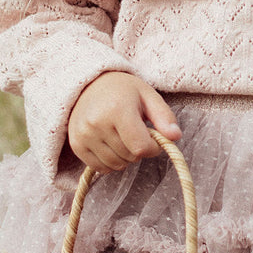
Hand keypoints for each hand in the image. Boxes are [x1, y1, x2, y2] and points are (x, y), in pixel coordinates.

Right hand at [67, 71, 181, 172]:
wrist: (88, 83)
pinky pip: (100, 168)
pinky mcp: (76, 144)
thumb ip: (164, 117)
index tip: (153, 138)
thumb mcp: (148, 96)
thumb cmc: (123, 91)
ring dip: (125, 157)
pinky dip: (110, 162)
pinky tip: (110, 145)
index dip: (153, 148)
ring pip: (116, 165)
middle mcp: (97, 123)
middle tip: (134, 132)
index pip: (141, 147)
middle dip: (138, 150)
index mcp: (117, 109)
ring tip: (121, 137)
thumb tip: (175, 137)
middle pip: (130, 157)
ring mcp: (84, 135)